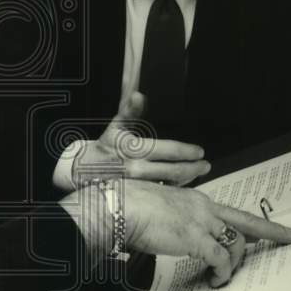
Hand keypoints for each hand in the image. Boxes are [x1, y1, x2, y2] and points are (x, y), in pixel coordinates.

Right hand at [63, 180, 290, 287]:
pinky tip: (214, 281)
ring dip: (233, 265)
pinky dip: (221, 273)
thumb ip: (172, 219)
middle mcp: (203, 207)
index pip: (230, 212)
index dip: (251, 222)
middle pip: (245, 222)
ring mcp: (201, 221)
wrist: (118, 206)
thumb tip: (173, 234)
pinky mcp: (195, 238)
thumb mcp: (156, 209)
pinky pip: (220, 259)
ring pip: (235, 244)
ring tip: (222, 278)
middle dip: (271, 232)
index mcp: (194, 199)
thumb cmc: (127, 206)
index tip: (270, 227)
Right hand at [67, 91, 210, 187]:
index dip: (186, 151)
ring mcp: (138, 184)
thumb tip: (139, 94)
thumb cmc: (105, 146)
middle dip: (193, 169)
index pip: (168, 150)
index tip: (199, 151)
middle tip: (205, 166)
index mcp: (135, 149)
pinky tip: (181, 184)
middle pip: (173, 171)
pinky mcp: (137, 195)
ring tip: (197, 174)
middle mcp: (137, 168)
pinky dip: (173, 189)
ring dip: (186, 180)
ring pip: (169, 184)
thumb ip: (130, 111)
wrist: (85, 169)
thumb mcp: (115, 125)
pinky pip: (160, 193)